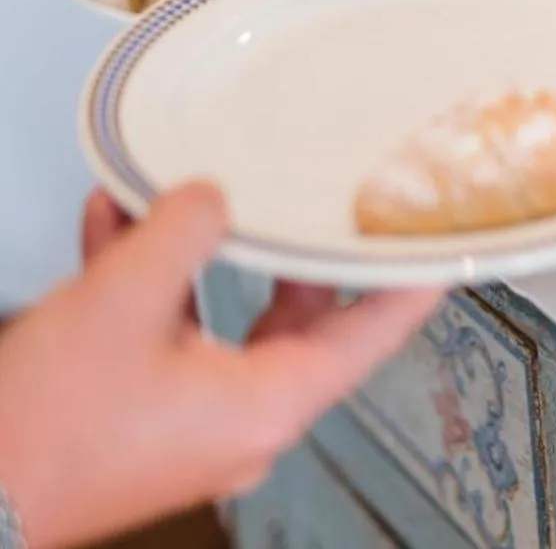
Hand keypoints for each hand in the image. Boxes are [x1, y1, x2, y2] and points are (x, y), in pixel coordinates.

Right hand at [0, 185, 441, 548]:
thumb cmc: (41, 434)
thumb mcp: (120, 303)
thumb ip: (181, 236)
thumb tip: (212, 197)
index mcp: (271, 401)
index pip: (376, 333)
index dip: (411, 280)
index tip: (440, 241)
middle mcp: (247, 420)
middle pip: (302, 321)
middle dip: (294, 251)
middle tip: (324, 200)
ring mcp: (196, 424)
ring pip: (223, 321)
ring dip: (199, 256)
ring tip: (187, 196)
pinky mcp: (146, 420)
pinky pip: (167, 339)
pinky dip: (150, 287)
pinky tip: (116, 227)